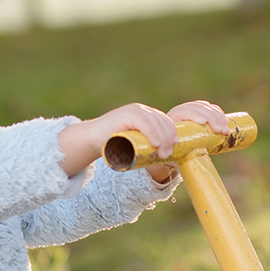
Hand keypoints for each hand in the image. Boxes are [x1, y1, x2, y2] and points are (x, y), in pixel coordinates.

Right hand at [56, 100, 229, 176]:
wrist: (98, 141)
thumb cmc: (129, 150)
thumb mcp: (155, 153)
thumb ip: (172, 155)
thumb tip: (198, 168)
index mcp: (168, 119)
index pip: (193, 109)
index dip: (210, 114)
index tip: (224, 129)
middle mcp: (159, 113)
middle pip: (187, 110)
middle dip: (205, 118)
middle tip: (216, 133)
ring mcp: (144, 112)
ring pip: (164, 121)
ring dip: (170, 137)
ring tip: (168, 154)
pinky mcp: (128, 115)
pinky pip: (143, 121)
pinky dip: (153, 132)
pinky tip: (159, 144)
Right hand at [58, 103, 178, 174]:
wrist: (93, 138)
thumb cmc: (115, 145)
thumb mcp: (135, 144)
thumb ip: (147, 146)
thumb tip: (166, 159)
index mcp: (147, 116)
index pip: (166, 122)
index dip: (173, 134)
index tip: (176, 148)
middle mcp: (143, 111)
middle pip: (163, 122)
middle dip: (169, 139)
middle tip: (169, 155)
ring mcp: (135, 111)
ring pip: (155, 122)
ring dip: (163, 138)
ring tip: (163, 153)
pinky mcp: (126, 114)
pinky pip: (143, 121)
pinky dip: (151, 132)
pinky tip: (156, 143)